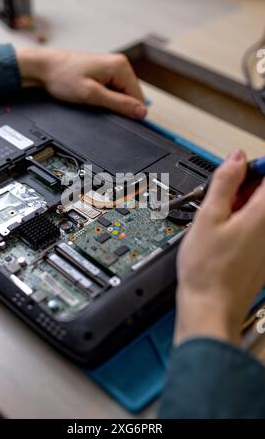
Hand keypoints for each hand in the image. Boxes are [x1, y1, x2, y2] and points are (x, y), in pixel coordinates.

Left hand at [16, 47, 146, 119]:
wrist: (44, 67)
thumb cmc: (63, 77)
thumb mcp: (92, 95)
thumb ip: (119, 104)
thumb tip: (141, 112)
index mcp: (121, 67)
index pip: (139, 98)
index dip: (127, 111)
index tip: (110, 113)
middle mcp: (120, 64)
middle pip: (131, 96)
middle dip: (116, 105)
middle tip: (95, 103)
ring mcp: (113, 67)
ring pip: (122, 95)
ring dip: (109, 101)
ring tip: (90, 96)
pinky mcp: (105, 71)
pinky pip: (113, 90)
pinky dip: (104, 96)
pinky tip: (90, 93)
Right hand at [175, 149, 264, 346]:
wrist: (210, 308)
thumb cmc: (207, 270)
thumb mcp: (208, 216)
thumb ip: (224, 182)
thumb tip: (236, 158)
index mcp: (263, 214)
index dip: (253, 168)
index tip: (235, 171)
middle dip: (245, 187)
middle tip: (220, 196)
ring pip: (260, 211)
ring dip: (242, 205)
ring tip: (218, 216)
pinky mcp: (263, 257)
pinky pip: (258, 229)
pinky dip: (242, 223)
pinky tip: (222, 234)